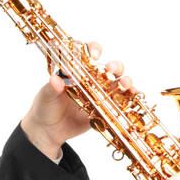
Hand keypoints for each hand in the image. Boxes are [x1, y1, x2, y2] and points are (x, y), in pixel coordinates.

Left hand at [20, 39, 138, 159]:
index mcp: (76, 70)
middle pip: (108, 66)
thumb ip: (52, 88)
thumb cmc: (45, 107)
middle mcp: (91, 79)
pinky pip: (121, 101)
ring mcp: (100, 93)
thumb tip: (55, 79)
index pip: (87, 53)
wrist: (49, 131)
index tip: (94, 55)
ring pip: (118, 82)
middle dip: (114, 66)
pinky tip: (134, 97)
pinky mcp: (105, 108)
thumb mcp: (46, 96)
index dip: (92, 49)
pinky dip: (130, 98)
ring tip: (126, 85)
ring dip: (125, 81)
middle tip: (111, 70)